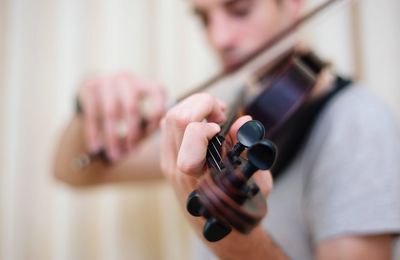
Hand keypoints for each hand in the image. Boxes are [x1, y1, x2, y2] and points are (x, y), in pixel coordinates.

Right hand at [78, 72, 164, 161]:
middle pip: (132, 107)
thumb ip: (147, 125)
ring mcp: (106, 81)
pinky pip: (92, 114)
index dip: (158, 112)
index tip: (152, 132)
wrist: (93, 91)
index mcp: (143, 83)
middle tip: (131, 152)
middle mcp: (126, 79)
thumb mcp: (136, 112)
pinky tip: (95, 148)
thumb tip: (159, 141)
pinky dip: (94, 133)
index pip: (158, 92)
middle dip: (132, 133)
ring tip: (114, 156)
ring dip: (113, 138)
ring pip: (111, 113)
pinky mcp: (89, 87)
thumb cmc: (122, 109)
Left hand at [160, 93, 272, 208]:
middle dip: (201, 103)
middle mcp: (179, 167)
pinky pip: (166, 128)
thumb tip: (243, 119)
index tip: (224, 122)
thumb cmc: (241, 206)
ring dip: (192, 107)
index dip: (208, 115)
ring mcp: (169, 164)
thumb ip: (248, 149)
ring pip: (169, 119)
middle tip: (221, 113)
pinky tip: (201, 122)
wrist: (218, 229)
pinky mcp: (167, 161)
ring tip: (213, 114)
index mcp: (201, 172)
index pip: (190, 128)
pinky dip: (184, 115)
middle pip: (176, 116)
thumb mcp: (256, 179)